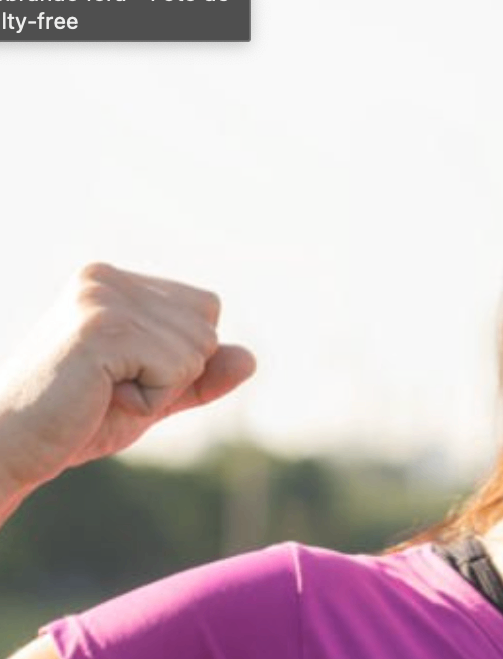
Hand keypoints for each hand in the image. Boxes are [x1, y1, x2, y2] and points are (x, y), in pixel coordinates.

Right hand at [0, 263, 255, 502]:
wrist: (8, 450)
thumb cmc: (74, 422)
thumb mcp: (152, 395)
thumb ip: (201, 376)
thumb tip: (251, 358)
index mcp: (112, 280)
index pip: (204, 308)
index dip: (180, 358)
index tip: (121, 375)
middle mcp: (105, 278)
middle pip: (206, 326)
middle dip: (174, 374)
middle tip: (109, 388)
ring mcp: (101, 299)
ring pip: (196, 351)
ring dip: (159, 389)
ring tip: (100, 392)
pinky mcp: (102, 328)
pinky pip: (176, 369)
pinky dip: (148, 400)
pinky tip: (97, 399)